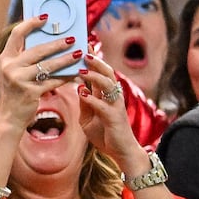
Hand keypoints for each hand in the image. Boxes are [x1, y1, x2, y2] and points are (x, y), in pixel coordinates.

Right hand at [0, 18, 81, 134]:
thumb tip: (50, 40)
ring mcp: (19, 80)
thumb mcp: (14, 71)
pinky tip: (76, 72)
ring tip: (79, 53)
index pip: (17, 34)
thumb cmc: (15, 91)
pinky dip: (66, 76)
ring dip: (66, 59)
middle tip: (72, 38)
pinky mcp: (30, 92)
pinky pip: (53, 81)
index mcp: (5, 58)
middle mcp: (10, 67)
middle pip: (37, 50)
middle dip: (57, 43)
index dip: (31, 23)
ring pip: (48, 65)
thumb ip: (25, 57)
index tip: (46, 17)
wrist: (8, 116)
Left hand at [77, 54, 146, 172]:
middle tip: (83, 52)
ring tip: (82, 71)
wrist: (120, 152)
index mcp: (105, 96)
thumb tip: (78, 88)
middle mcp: (112, 97)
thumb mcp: (88, 117)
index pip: (99, 73)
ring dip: (95, 77)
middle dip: (96, 62)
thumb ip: (84, 103)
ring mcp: (115, 107)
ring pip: (108, 86)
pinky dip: (93, 99)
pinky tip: (82, 94)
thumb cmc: (105, 133)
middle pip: (107, 74)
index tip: (81, 47)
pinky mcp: (115, 118)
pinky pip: (104, 106)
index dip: (92, 61)